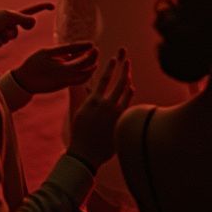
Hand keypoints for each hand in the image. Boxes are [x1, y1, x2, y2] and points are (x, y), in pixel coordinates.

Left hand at [0, 2, 54, 47]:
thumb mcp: (9, 17)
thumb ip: (23, 19)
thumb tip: (34, 22)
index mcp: (12, 14)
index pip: (31, 10)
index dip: (42, 8)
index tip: (52, 6)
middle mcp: (8, 21)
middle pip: (20, 30)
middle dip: (12, 32)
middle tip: (2, 29)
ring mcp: (2, 30)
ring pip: (11, 38)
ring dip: (4, 38)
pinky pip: (3, 44)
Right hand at [13, 41, 99, 93]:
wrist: (22, 82)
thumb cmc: (34, 64)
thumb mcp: (48, 52)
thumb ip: (67, 48)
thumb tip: (86, 44)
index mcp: (63, 70)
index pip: (84, 62)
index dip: (90, 53)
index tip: (92, 44)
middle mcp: (66, 80)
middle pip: (87, 71)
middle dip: (93, 59)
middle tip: (94, 49)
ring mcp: (65, 84)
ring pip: (84, 77)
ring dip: (90, 67)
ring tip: (90, 55)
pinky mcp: (63, 86)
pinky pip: (78, 80)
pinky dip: (83, 71)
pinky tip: (80, 61)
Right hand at [67, 49, 134, 170]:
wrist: (86, 153)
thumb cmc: (80, 133)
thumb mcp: (81, 113)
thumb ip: (88, 100)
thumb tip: (90, 89)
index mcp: (93, 101)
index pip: (103, 79)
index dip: (110, 67)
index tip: (114, 59)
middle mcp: (106, 105)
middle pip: (119, 82)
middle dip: (124, 69)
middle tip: (127, 60)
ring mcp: (116, 112)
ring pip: (126, 91)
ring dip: (128, 80)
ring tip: (128, 71)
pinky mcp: (122, 120)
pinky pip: (128, 103)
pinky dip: (129, 93)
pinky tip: (131, 87)